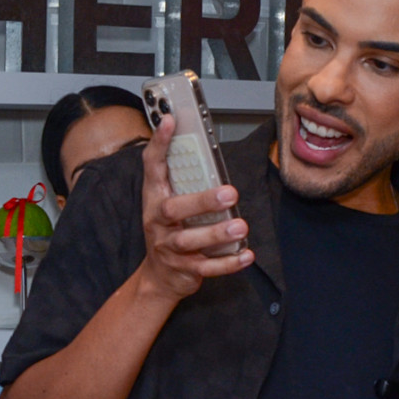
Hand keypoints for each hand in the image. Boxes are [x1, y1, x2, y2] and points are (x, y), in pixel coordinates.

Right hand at [138, 113, 254, 302]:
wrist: (159, 278)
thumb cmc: (170, 233)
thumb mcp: (170, 204)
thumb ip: (185, 182)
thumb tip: (209, 154)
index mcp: (155, 199)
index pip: (152, 167)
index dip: (160, 144)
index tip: (170, 121)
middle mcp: (157, 222)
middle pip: (173, 210)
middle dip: (201, 201)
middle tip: (229, 193)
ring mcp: (168, 248)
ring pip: (189, 241)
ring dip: (216, 234)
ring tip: (240, 227)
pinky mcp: (183, 269)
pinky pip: (206, 268)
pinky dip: (227, 263)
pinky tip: (245, 255)